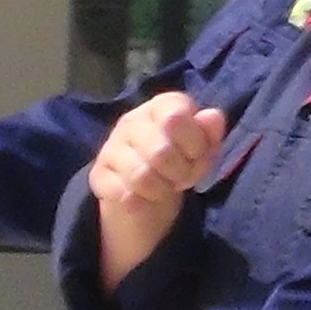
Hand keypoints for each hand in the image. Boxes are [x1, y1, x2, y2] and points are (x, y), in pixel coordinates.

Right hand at [89, 90, 227, 285]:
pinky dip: (142, 203)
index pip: (176, 118)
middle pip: (160, 152)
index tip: (197, 156)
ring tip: (165, 187)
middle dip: (180, 173)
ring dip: (162, 190)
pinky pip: (123, 194)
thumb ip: (210, 132)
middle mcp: (131, 120)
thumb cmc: (182, 161)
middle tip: (182, 178)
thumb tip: (212, 117)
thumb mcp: (204, 148)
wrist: (150, 193)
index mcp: (160, 106)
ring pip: (141, 176)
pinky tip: (146, 198)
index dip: (194, 144)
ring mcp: (110, 147)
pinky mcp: (98, 174)